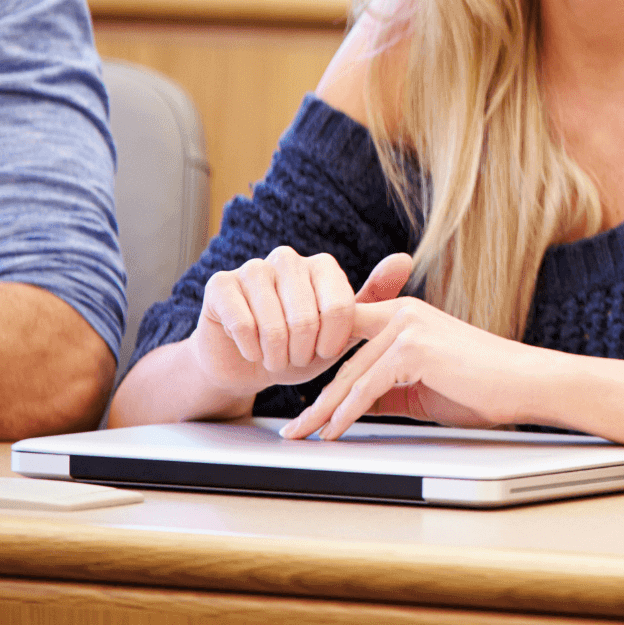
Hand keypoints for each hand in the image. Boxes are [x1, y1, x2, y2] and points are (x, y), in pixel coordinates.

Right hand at [189, 248, 411, 396]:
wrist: (248, 365)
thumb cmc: (301, 346)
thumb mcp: (343, 330)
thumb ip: (374, 298)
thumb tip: (404, 258)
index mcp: (322, 265)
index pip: (340, 308)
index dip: (332, 342)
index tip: (325, 352)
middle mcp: (287, 258)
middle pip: (306, 319)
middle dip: (303, 353)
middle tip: (296, 359)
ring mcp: (251, 268)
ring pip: (273, 325)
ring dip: (276, 355)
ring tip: (276, 358)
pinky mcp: (219, 285)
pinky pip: (242, 324)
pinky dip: (250, 349)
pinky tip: (251, 351)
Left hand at [279, 296, 533, 439]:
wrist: (526, 383)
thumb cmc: (484, 385)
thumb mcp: (422, 387)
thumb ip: (387, 389)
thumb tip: (353, 408)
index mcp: (404, 314)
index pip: (348, 337)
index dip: (321, 367)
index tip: (304, 402)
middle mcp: (402, 312)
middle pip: (342, 359)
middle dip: (315, 398)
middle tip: (292, 428)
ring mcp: (408, 327)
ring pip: (350, 375)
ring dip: (322, 411)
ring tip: (303, 435)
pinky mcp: (413, 348)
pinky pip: (367, 387)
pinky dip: (346, 413)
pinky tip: (332, 431)